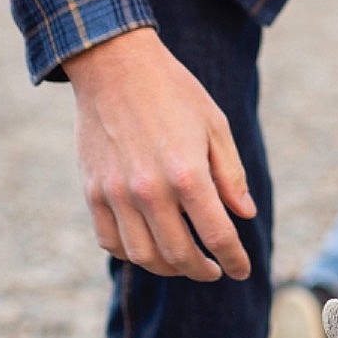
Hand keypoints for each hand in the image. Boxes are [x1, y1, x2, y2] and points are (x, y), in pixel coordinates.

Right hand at [65, 27, 256, 280]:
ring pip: (142, 256)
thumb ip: (231, 175)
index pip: (217, 235)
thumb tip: (245, 214)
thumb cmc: (174, 93)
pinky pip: (110, 240)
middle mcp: (149, 190)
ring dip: (168, 268)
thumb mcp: (215, 126)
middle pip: (179, 254)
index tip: (242, 270)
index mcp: (187, 173)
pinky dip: (131, 253)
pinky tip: (149, 246)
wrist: (115, 67)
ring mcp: (116, 194)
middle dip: (202, 270)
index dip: (234, 259)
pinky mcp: (93, 191)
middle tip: (215, 270)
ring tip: (184, 262)